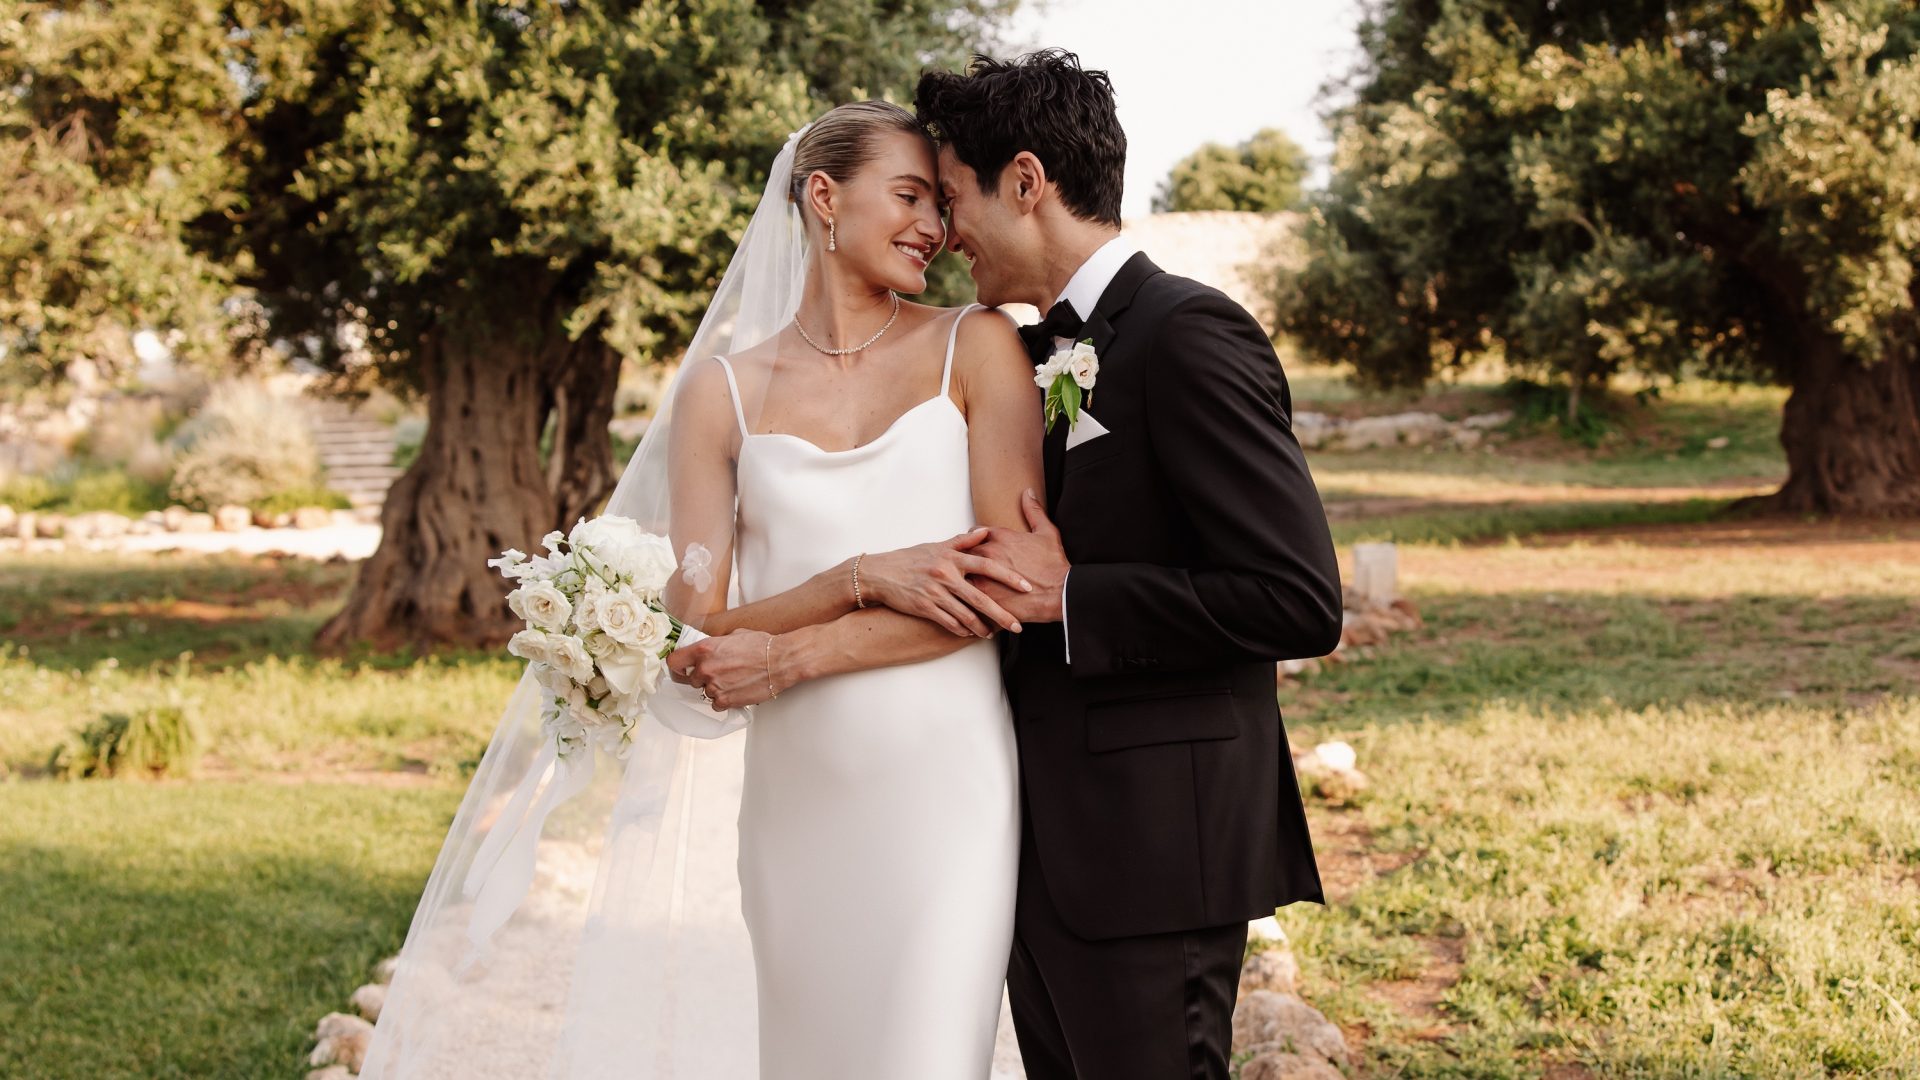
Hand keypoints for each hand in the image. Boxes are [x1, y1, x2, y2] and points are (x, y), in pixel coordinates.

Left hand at [666, 629, 783, 710]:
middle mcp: (705, 668)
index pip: (673, 662)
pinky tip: (737, 690)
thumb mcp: (733, 636)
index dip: (677, 666)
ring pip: (705, 692)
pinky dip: (724, 699)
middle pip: (690, 680)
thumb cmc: (761, 645)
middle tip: (719, 673)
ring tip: (734, 680)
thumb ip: (715, 645)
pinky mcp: (726, 700)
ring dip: (715, 688)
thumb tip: (709, 651)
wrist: (780, 661)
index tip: (682, 668)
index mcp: (704, 649)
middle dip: (702, 678)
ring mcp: (714, 686)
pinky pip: (716, 704)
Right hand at [858, 527, 1034, 636]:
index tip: (1026, 587)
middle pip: (981, 598)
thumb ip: (963, 541)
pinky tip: (971, 633)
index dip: (1009, 577)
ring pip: (966, 615)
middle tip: (1018, 626)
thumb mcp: (937, 545)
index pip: (988, 565)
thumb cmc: (910, 558)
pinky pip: (949, 623)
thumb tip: (986, 531)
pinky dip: (962, 629)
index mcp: (952, 557)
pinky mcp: (924, 608)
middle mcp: (946, 575)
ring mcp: (935, 593)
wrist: (880, 573)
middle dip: (1002, 614)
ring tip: (993, 633)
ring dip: (982, 627)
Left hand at [972, 489, 1069, 623]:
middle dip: (964, 560)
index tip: (977, 549)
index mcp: (999, 536)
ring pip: (961, 574)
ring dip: (963, 579)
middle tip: (969, 569)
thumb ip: (1033, 511)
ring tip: (966, 587)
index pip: (972, 533)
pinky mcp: (984, 596)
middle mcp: (987, 553)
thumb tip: (1028, 492)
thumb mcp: (1047, 532)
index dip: (974, 541)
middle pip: (962, 553)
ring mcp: (983, 574)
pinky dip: (967, 598)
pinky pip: (966, 595)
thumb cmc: (1054, 564)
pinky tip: (971, 603)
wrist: (1060, 592)